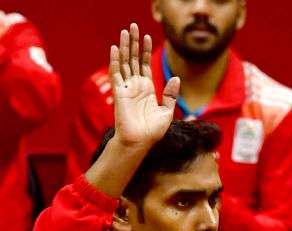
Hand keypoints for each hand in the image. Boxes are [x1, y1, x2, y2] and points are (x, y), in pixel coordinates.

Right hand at [108, 24, 179, 149]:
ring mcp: (127, 88)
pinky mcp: (120, 92)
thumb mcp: (166, 112)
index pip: (144, 64)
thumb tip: (176, 78)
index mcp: (147, 89)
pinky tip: (116, 48)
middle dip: (133, 42)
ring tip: (125, 31)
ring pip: (124, 62)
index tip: (147, 36)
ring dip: (124, 46)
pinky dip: (115, 60)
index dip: (145, 50)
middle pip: (133, 59)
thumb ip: (170, 95)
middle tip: (133, 26)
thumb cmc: (152, 132)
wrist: (139, 143)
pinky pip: (116, 73)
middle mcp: (135, 86)